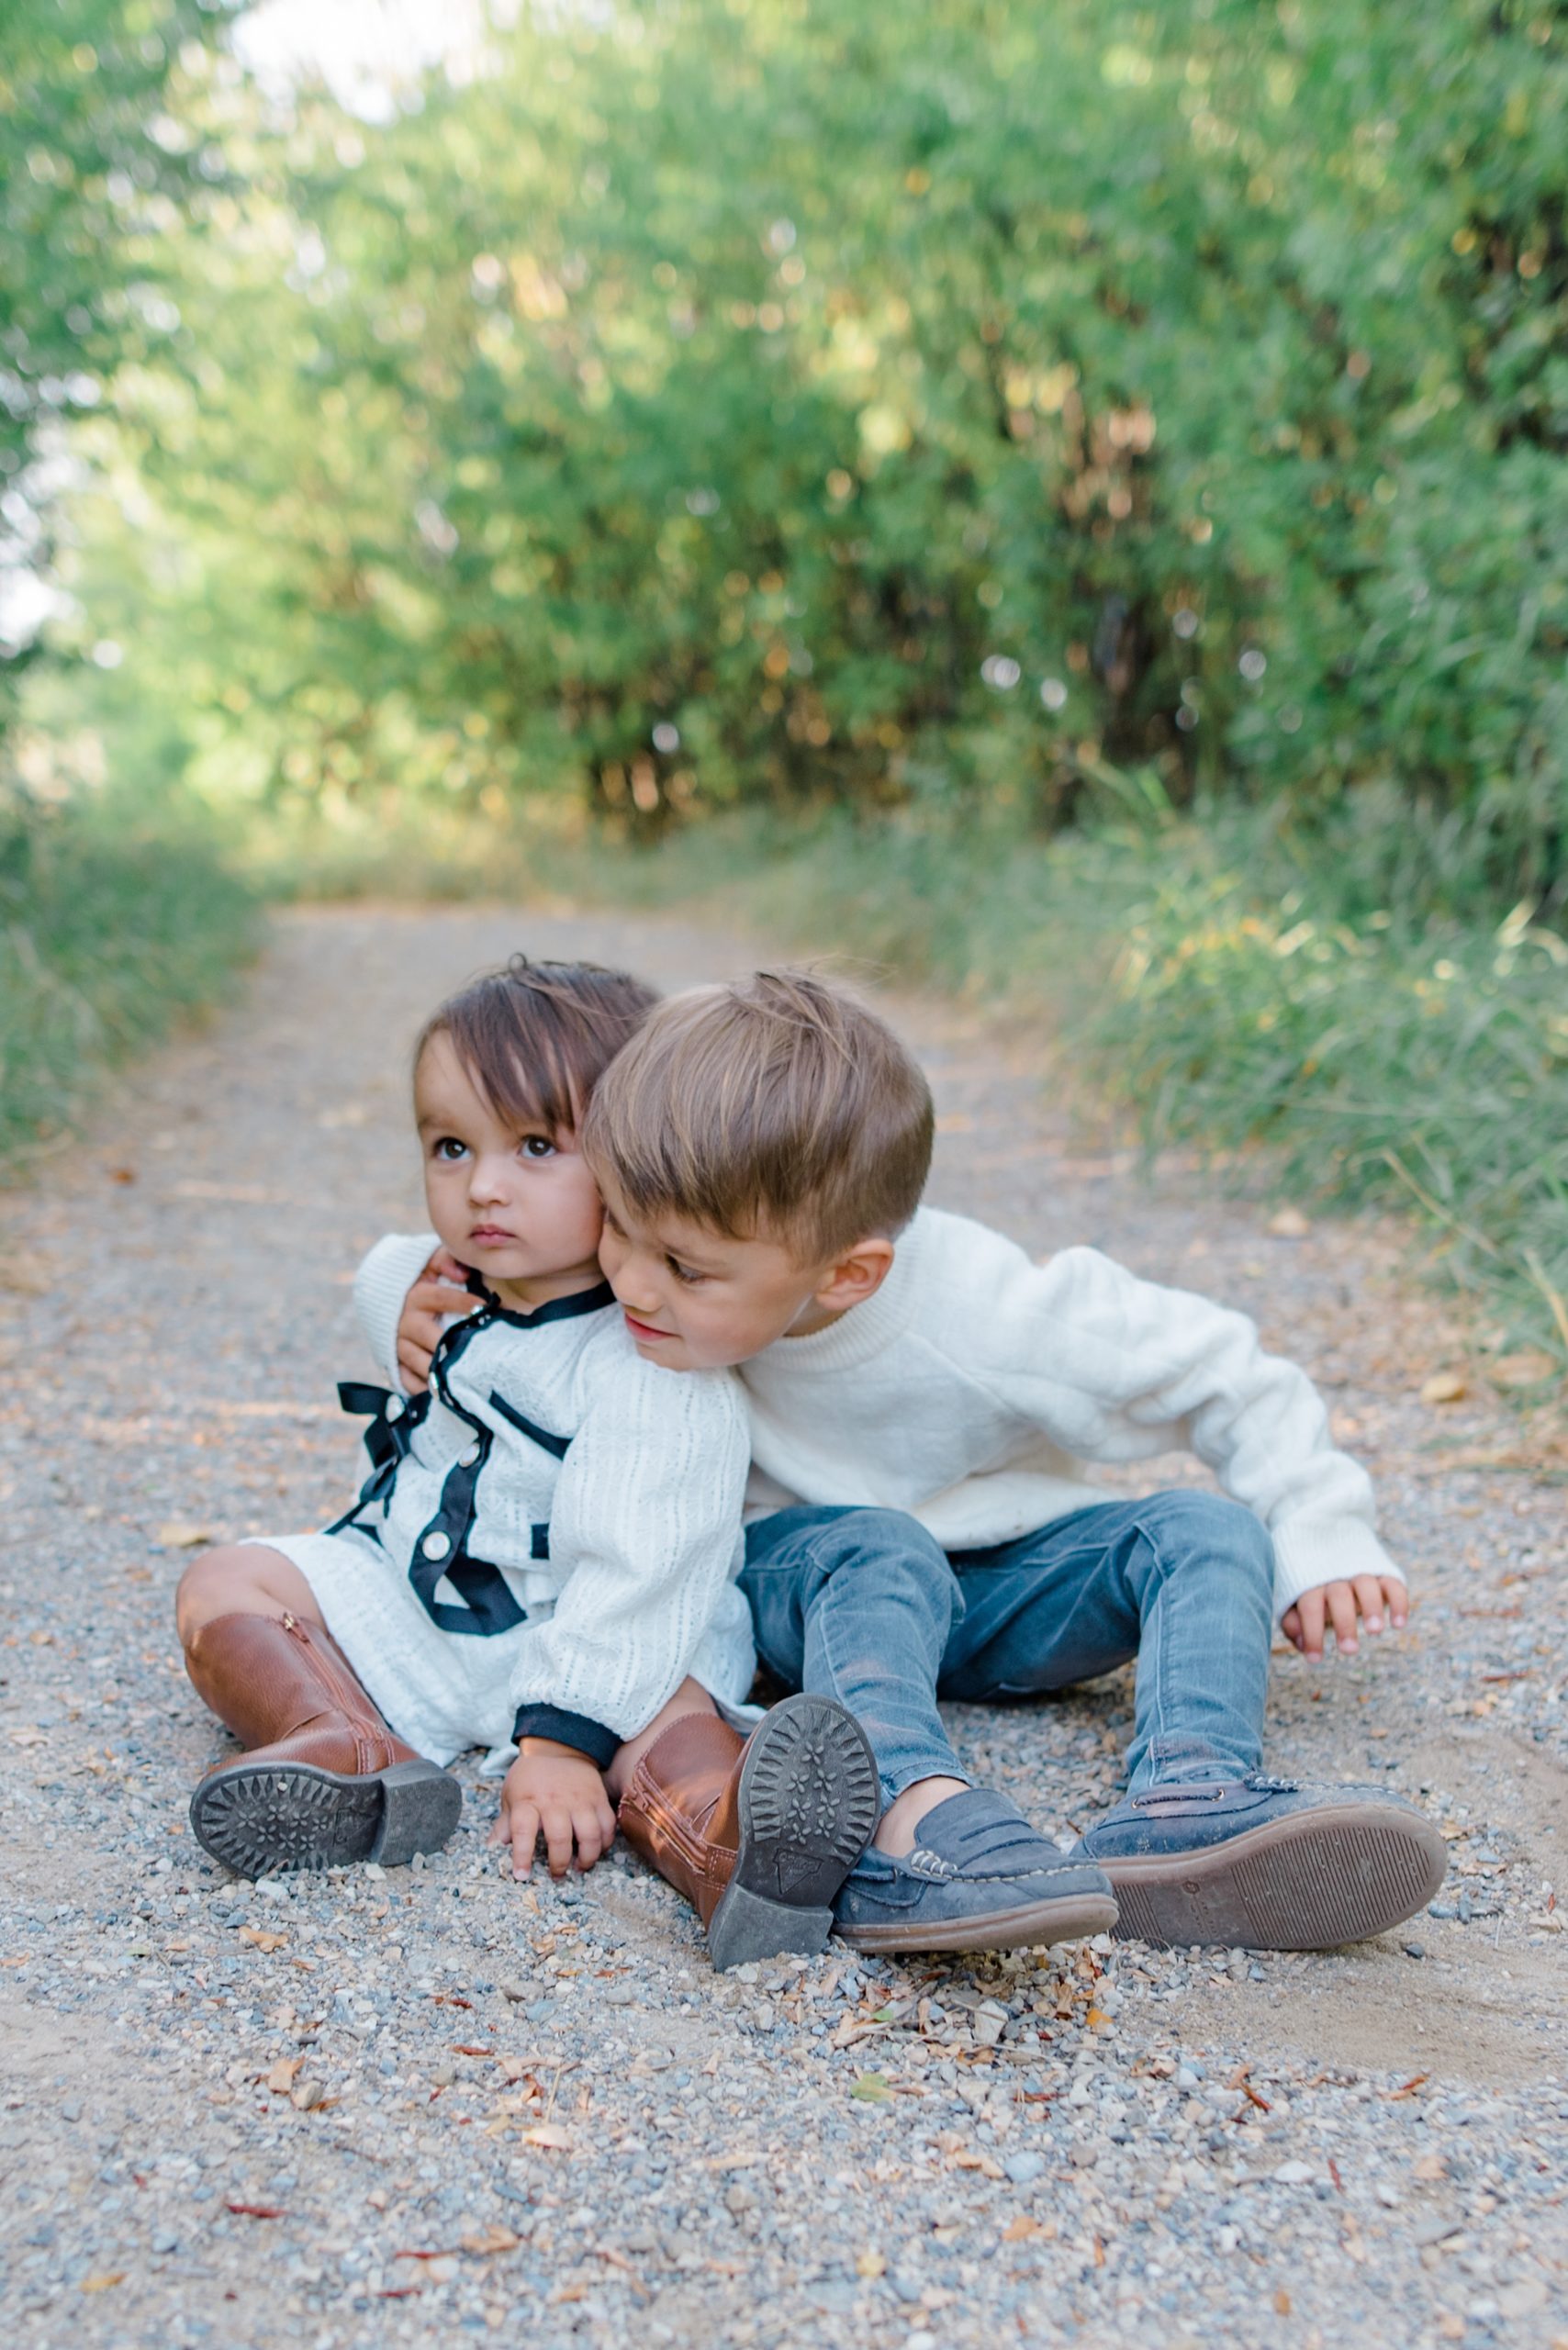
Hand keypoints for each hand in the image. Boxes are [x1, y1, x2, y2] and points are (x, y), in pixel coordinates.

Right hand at [396, 1245, 474, 1391]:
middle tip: (481, 1354)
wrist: (383, 1297)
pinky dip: (424, 1388)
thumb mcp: (429, 1262)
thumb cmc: (420, 1279)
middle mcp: (405, 1322)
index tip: (489, 1309)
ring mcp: (399, 1344)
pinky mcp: (394, 1362)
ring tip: (466, 1379)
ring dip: (442, 1372)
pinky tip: (445, 1393)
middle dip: (455, 1346)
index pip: (442, 1298)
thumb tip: (462, 1274)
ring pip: (420, 1362)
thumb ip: (446, 1260)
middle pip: (431, 1338)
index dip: (466, 1303)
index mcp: (416, 1296)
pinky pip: (408, 1380)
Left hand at [490, 1742, 616, 1878]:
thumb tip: (493, 1849)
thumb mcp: (510, 1796)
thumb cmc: (530, 1777)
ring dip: (587, 1857)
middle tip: (557, 1875)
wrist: (557, 1746)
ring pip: (590, 1835)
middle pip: (560, 1838)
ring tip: (580, 1867)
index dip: (522, 1856)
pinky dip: (605, 1842)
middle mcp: (554, 1801)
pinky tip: (597, 1849)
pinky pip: (608, 1825)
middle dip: (559, 1863)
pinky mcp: (598, 1797)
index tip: (522, 1876)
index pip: (522, 1831)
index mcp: (528, 1801)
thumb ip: (504, 1824)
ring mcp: (579, 1799)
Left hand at [1281, 1574, 1407, 1660]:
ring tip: (1374, 1632)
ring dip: (1372, 1608)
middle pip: (1339, 1596)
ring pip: (1366, 1586)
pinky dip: (1398, 1602)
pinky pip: (1393, 1584)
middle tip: (1349, 1650)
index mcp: (1309, 1581)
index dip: (1312, 1634)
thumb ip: (1292, 1622)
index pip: (1310, 1607)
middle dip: (1344, 1623)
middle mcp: (1335, 1574)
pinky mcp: (1382, 1572)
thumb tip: (1302, 1645)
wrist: (1324, 1540)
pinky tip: (1398, 1624)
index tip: (1315, 1660)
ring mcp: (1359, 1571)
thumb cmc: (1307, 1585)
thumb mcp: (1292, 1600)